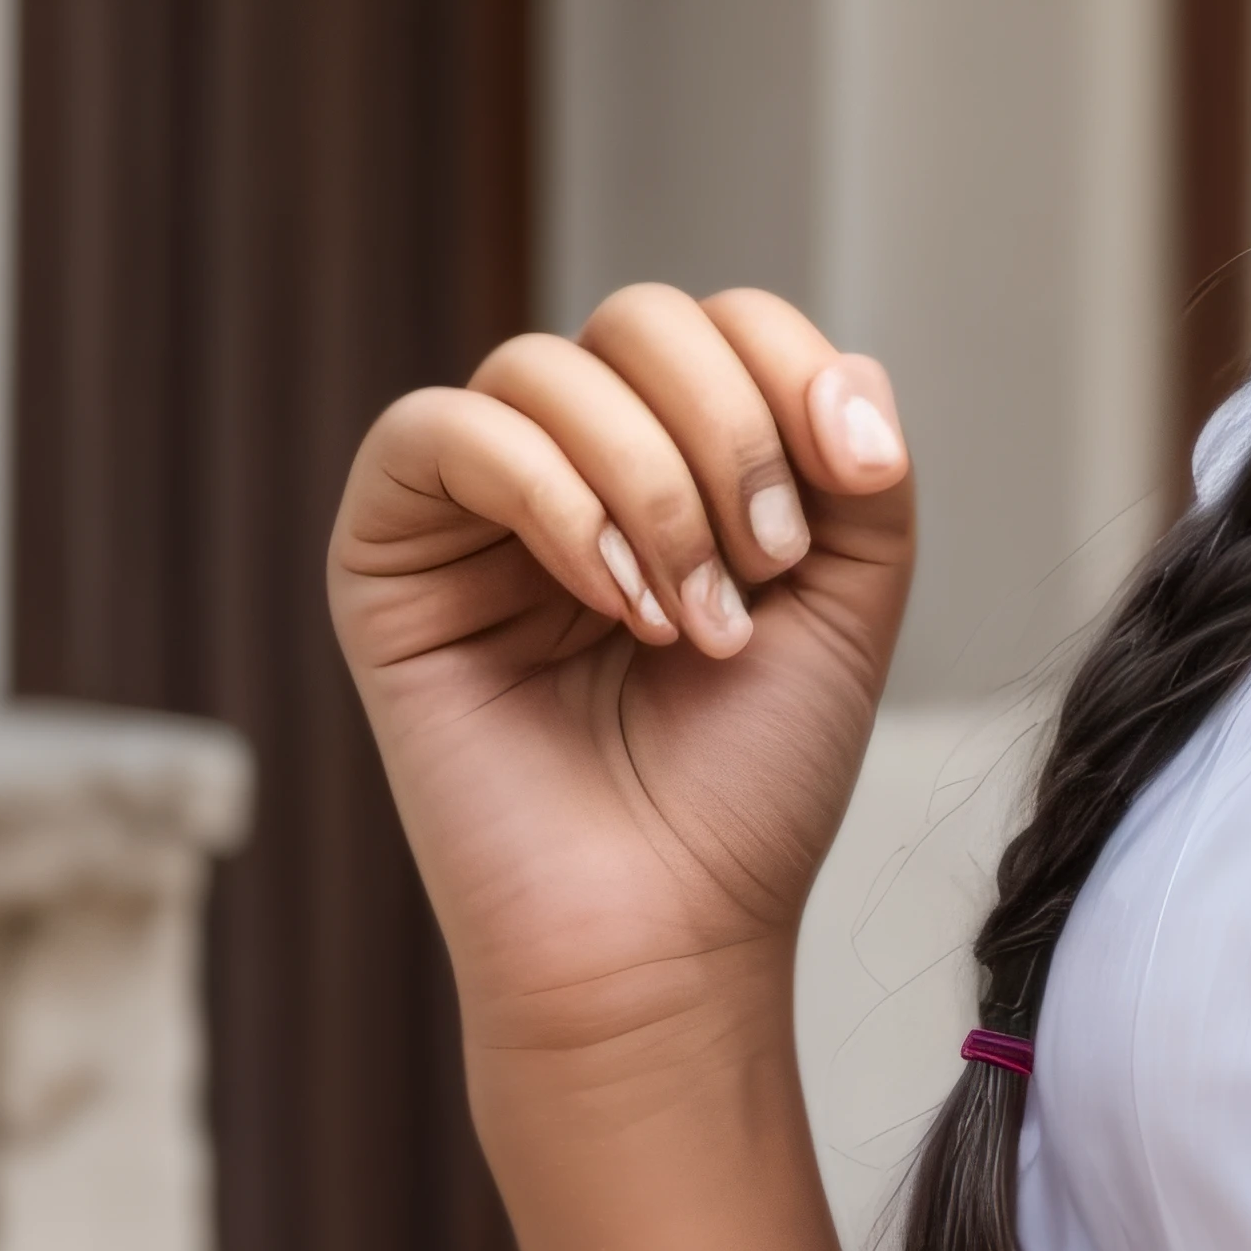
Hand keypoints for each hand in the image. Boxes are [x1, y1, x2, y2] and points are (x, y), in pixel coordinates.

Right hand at [329, 285, 915, 1063]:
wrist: (666, 932)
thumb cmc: (751, 775)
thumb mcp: (854, 587)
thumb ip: (865, 457)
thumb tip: (843, 369)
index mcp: (679, 453)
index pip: (727, 318)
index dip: (793, 372)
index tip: (846, 487)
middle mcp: (574, 461)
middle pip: (641, 320)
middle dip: (727, 429)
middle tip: (763, 566)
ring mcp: (474, 507)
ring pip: (543, 365)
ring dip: (647, 481)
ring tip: (690, 618)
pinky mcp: (385, 561)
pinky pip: (436, 432)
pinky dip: (548, 493)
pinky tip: (611, 600)